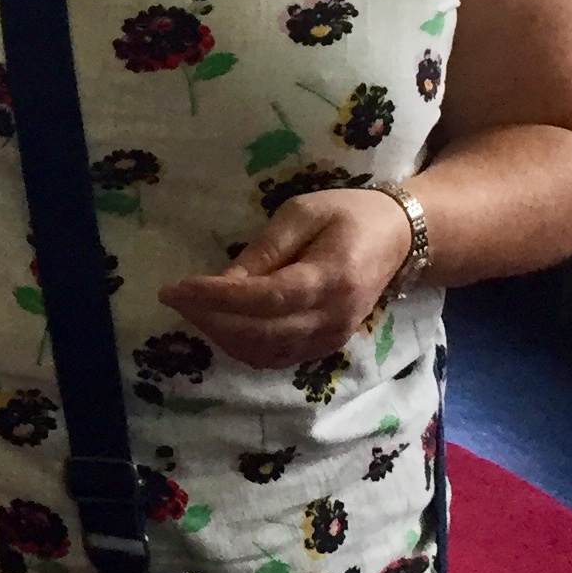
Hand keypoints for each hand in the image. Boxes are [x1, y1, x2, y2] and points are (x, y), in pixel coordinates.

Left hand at [157, 188, 415, 370]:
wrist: (398, 239)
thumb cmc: (346, 214)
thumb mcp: (301, 214)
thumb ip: (263, 251)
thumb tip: (221, 284)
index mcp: (331, 278)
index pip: (264, 299)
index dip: (215, 298)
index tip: (174, 288)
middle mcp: (332, 318)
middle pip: (259, 333)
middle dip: (207, 318)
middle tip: (173, 297)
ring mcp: (331, 339)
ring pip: (262, 353)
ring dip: (219, 334)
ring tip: (191, 307)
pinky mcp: (324, 347)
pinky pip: (274, 357)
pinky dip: (239, 345)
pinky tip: (218, 322)